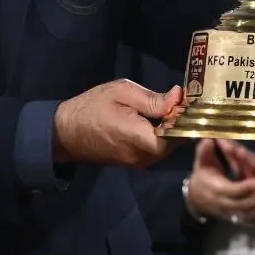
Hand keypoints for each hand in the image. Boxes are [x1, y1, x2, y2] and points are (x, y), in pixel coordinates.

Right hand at [53, 79, 181, 167]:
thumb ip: (152, 99)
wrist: (66, 132)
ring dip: (171, 130)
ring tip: (171, 108)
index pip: (174, 138)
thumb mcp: (122, 92)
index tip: (188, 104)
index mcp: (137, 137)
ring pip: (166, 148)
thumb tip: (179, 98)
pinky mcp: (133, 162)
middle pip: (173, 144)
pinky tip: (158, 120)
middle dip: (181, 124)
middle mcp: (140, 156)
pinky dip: (160, 136)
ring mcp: (136, 162)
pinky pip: (155, 150)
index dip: (185, 121)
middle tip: (183, 103)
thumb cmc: (92, 107)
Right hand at [187, 139, 254, 225]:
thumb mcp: (201, 163)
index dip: (245, 187)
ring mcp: (234, 214)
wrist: (196, 198)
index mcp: (218, 191)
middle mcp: (226, 205)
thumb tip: (208, 140)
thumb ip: (204, 152)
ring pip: (253, 214)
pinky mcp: (240, 219)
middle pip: (246, 204)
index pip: (233, 191)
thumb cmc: (202, 177)